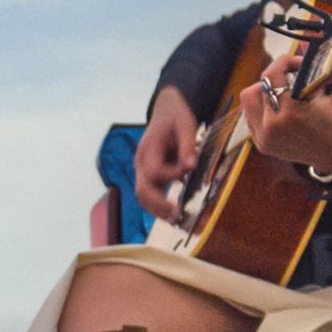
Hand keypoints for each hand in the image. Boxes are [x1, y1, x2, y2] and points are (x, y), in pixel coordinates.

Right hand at [135, 87, 200, 222]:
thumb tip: (190, 167)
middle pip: (142, 190)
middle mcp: (141, 162)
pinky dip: (158, 207)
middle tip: (177, 214)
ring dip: (157, 210)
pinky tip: (174, 215)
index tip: (188, 171)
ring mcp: (142, 171)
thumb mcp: (185, 124)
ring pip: (142, 197)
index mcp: (148, 148)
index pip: (154, 170)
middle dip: (158, 204)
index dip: (171, 175)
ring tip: (176, 220)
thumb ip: (187, 145)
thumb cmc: (176, 116)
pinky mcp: (149, 177)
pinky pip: (148, 196)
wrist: (166, 111)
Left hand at [240, 52, 331, 171]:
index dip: (284, 62)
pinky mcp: (261, 144)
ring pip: (249, 101)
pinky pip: (251, 117)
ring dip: (263, 93)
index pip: (272, 74)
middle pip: (257, 86)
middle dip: (273, 77)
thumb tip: (308, 42)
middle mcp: (271, 126)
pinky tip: (278, 108)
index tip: (295, 63)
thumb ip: (317, 65)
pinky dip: (263, 108)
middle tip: (288, 78)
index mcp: (289, 112)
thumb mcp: (331, 89)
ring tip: (281, 93)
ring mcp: (264, 138)